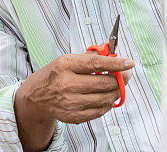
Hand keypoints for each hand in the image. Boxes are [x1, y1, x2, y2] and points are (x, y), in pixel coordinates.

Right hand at [16, 53, 134, 124]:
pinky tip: (105, 97)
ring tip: (115, 86)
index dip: (115, 63)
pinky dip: (107, 104)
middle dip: (120, 79)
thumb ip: (89, 57)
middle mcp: (66, 84)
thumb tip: (111, 51)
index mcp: (65, 65)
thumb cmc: (55, 75)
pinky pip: (99, 111)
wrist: (36, 96)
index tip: (129, 63)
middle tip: (126, 75)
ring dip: (115, 92)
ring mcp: (70, 102)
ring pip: (105, 98)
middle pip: (104, 83)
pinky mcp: (73, 116)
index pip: (95, 64)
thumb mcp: (67, 60)